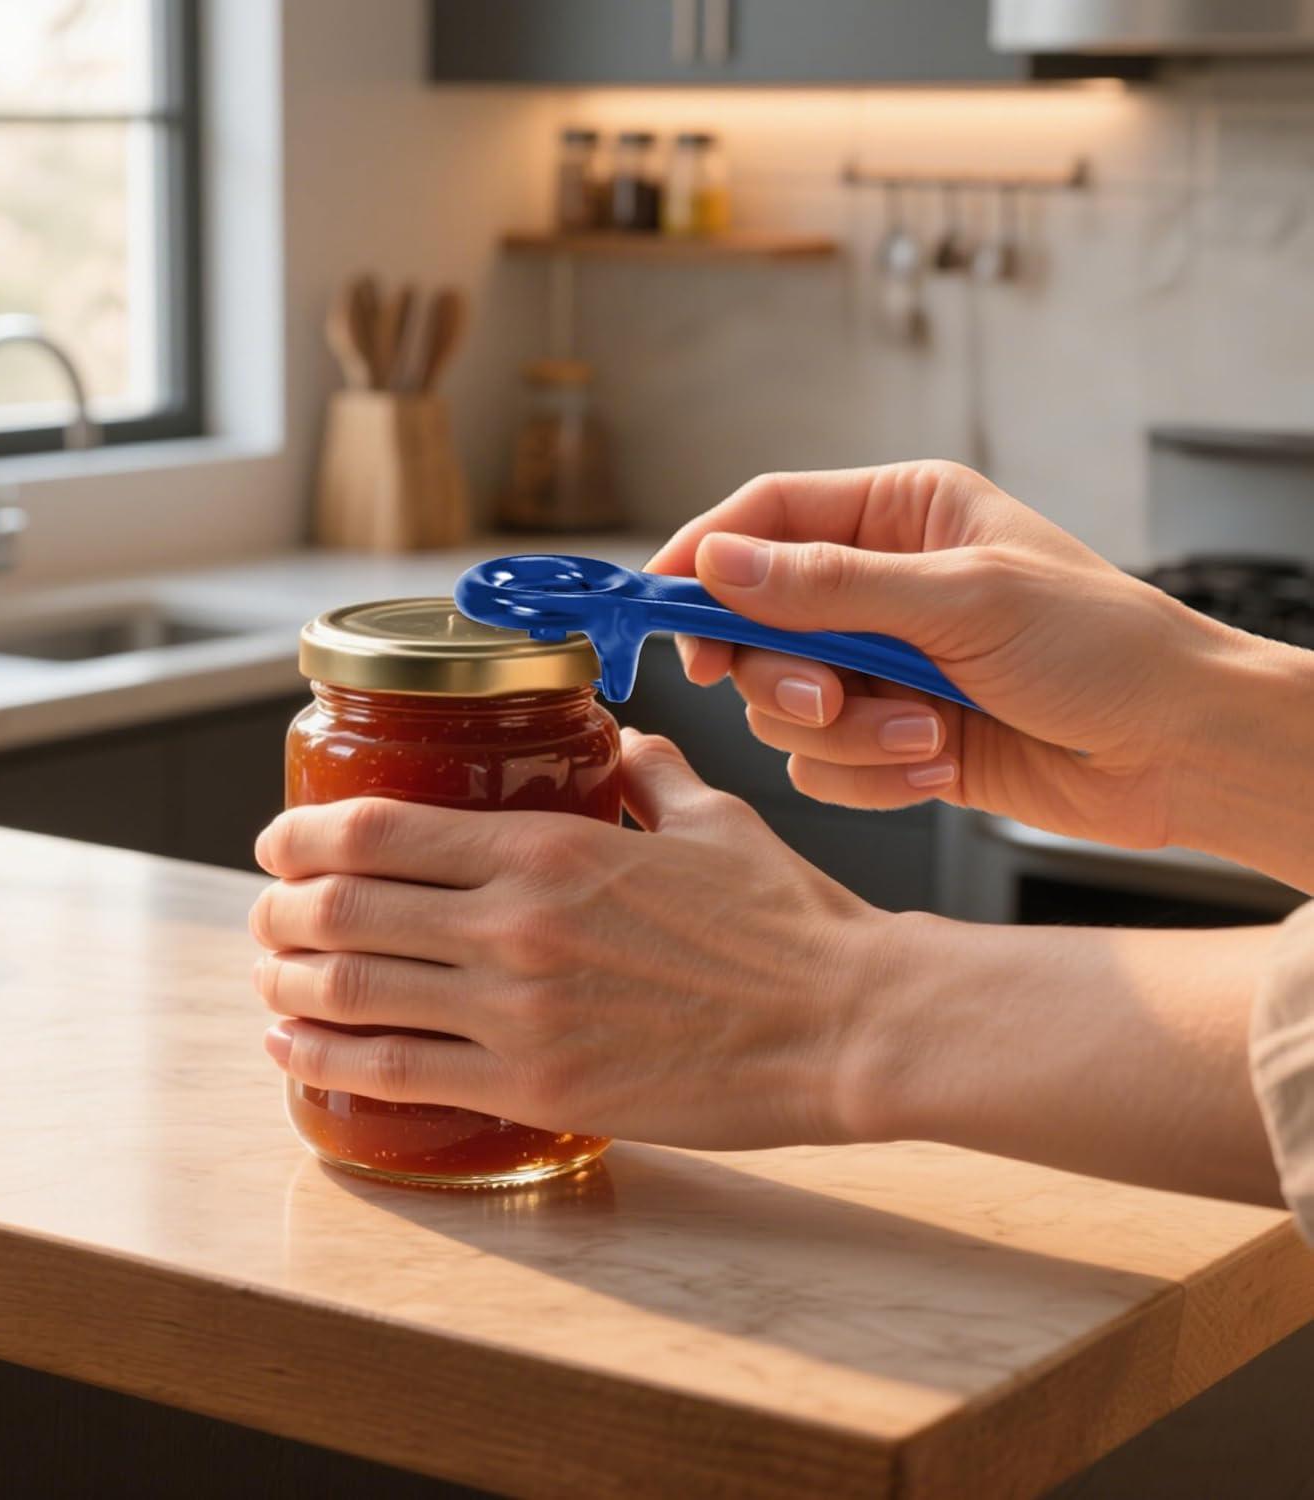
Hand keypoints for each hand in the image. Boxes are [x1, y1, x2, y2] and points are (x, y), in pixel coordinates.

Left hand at [249, 731, 886, 1149]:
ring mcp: (519, 1012)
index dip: (304, 834)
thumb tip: (622, 743)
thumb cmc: (787, 919)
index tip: (278, 840)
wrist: (848, 1023)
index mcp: (550, 846)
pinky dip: (326, 1063)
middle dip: (280, 912)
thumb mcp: (713, 820)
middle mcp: (515, 924)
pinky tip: (296, 1053)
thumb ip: (650, 773)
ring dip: (287, 986)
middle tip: (267, 916)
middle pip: (343, 909)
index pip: (379, 829)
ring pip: (352, 994)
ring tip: (268, 982)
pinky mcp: (538, 1086)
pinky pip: (399, 1076)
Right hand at [647, 461, 1237, 849]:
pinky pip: (822, 765)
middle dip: (785, 675)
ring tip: (926, 736)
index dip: (703, 559)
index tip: (661, 609)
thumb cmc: (1099, 646)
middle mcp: (878, 587)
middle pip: (755, 625)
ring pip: (783, 706)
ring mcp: (881, 666)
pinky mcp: (890, 736)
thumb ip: (828, 587)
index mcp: (898, 515)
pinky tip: (937, 766)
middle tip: (828, 698)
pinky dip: (870, 776)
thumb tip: (717, 564)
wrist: (1176, 751)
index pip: (765, 518)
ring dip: (847, 735)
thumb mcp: (962, 600)